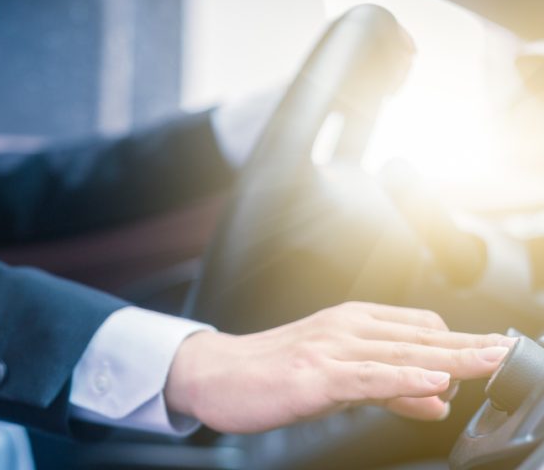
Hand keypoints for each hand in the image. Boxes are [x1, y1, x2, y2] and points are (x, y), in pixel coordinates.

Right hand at [164, 302, 514, 432]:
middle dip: (468, 347)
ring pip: (401, 352)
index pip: (418, 328)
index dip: (459, 342)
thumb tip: (437, 399)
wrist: (215, 376)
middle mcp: (344, 328)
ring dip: (450, 358)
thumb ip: (389, 388)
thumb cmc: (272, 375)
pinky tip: (433, 382)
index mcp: (350, 323)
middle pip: (420, 337)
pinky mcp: (314, 374)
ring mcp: (329, 349)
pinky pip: (368, 376)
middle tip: (506, 353)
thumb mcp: (338, 382)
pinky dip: (404, 378)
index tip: (495, 351)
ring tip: (489, 362)